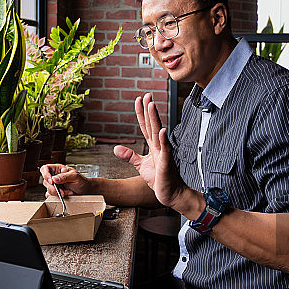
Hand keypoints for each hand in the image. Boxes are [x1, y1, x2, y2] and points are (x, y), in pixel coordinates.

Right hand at [40, 163, 89, 197]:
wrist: (85, 190)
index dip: (45, 174)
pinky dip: (56, 196)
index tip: (52, 181)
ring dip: (56, 192)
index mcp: (58, 169)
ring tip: (66, 192)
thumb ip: (64, 176)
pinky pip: (50, 195)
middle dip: (53, 187)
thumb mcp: (74, 176)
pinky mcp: (55, 192)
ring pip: (48, 189)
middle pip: (46, 181)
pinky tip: (64, 194)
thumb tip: (54, 178)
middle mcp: (55, 176)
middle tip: (61, 190)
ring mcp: (54, 185)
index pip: (45, 168)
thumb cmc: (81, 181)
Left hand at [128, 93, 188, 209]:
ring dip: (155, 119)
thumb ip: (130, 156)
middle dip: (149, 110)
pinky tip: (161, 131)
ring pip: (158, 133)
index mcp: (153, 146)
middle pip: (152, 125)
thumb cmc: (160, 179)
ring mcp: (163, 154)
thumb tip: (116, 148)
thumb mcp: (141, 166)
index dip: (141, 113)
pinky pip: (165, 151)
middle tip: (147, 95)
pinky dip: (163, 141)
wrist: (171, 194)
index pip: (145, 126)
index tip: (139, 99)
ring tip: (152, 105)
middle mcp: (159, 147)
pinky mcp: (167, 164)